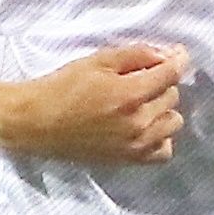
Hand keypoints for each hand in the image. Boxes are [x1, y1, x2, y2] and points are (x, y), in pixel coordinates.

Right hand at [0, 43, 189, 164]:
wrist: (35, 122)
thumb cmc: (64, 86)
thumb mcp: (99, 60)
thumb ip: (137, 55)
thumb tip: (169, 55)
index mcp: (130, 95)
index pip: (172, 75)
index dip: (178, 60)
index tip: (177, 54)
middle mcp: (137, 123)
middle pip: (173, 97)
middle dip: (162, 83)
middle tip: (140, 78)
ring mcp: (134, 145)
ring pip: (173, 122)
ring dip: (163, 109)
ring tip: (142, 103)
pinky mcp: (127, 160)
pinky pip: (163, 151)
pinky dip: (159, 137)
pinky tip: (144, 127)